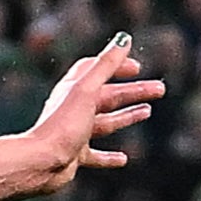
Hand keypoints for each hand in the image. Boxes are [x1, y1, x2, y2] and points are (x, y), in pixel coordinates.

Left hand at [17, 35, 162, 192]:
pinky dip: (109, 156)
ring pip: (105, 123)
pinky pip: (95, 156)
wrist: (40, 162)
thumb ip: (106, 64)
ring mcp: (74, 133)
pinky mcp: (74, 156)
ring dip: (126, 116)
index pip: (96, 70)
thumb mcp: (88, 90)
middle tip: (160, 89)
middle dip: (134, 91)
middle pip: (108, 96)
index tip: (138, 68)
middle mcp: (73, 110)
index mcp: (73, 90)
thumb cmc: (63, 124)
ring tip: (147, 111)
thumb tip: (124, 38)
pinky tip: (123, 159)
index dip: (116, 65)